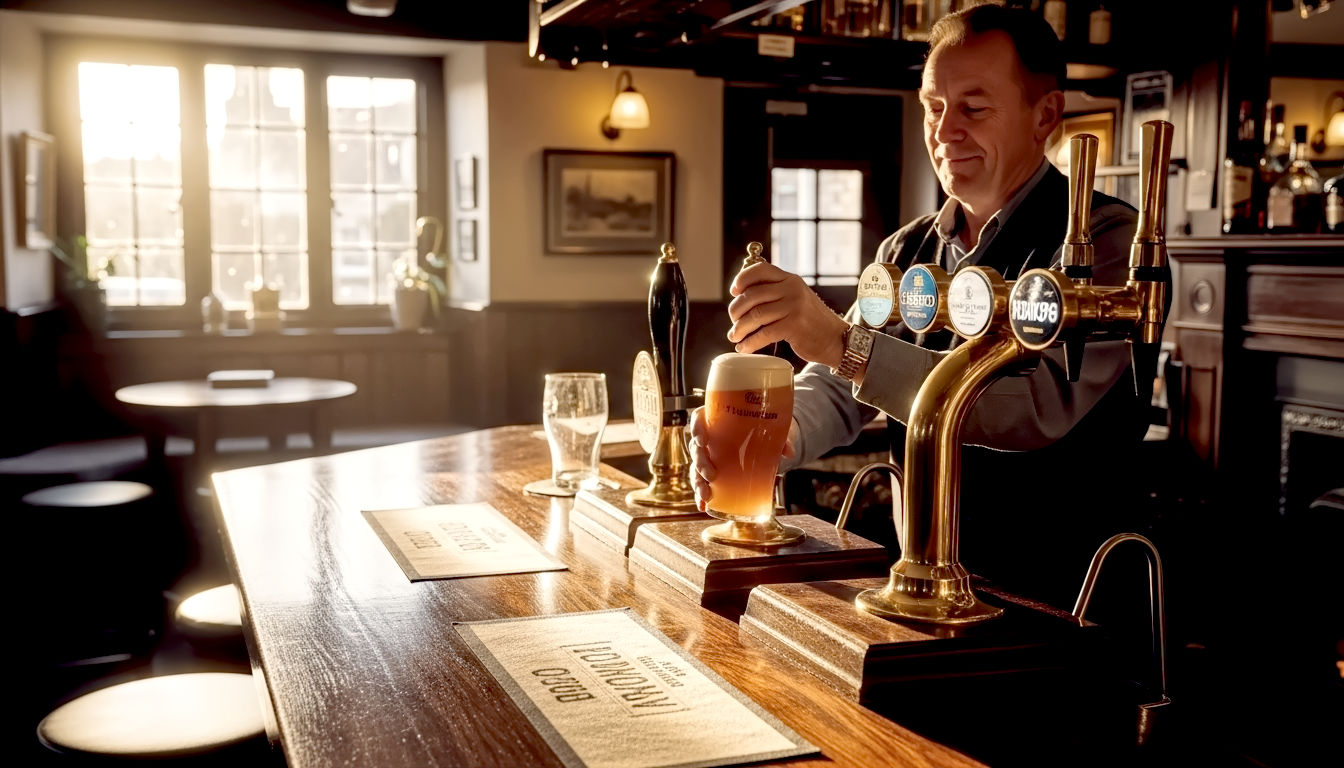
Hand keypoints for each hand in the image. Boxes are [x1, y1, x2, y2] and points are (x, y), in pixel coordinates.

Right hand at [689, 407, 798, 513]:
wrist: (764, 439)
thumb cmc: (761, 428)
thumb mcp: (770, 428)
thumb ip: (779, 438)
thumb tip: (788, 452)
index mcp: (717, 420)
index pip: (698, 419)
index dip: (696, 428)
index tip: (702, 440)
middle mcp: (709, 437)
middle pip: (696, 448)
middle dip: (700, 463)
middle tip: (711, 475)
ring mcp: (709, 455)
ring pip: (695, 467)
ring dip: (698, 482)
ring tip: (706, 495)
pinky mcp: (712, 471)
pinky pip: (702, 482)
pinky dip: (702, 496)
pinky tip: (704, 505)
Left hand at [728, 262, 848, 367]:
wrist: (836, 339)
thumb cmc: (811, 321)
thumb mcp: (796, 297)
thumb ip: (775, 292)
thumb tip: (741, 295)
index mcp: (790, 279)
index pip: (760, 269)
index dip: (742, 279)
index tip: (734, 291)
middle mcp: (792, 290)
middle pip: (752, 295)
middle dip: (736, 310)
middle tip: (733, 321)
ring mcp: (794, 307)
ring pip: (755, 315)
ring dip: (739, 328)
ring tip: (734, 336)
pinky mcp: (794, 327)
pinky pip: (764, 334)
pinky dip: (750, 342)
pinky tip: (744, 347)